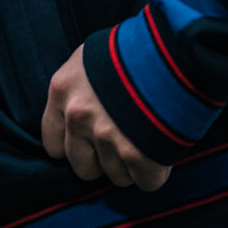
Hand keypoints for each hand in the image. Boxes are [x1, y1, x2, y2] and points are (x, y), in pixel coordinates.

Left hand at [41, 44, 171, 191]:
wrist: (175, 46)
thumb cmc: (135, 46)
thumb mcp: (92, 58)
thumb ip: (80, 89)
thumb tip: (82, 115)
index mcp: (62, 90)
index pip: (53, 144)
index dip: (76, 146)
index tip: (91, 141)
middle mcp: (78, 116)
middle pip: (82, 167)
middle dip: (103, 160)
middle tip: (123, 140)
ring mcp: (106, 136)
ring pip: (116, 176)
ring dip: (132, 164)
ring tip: (146, 136)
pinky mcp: (137, 154)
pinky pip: (145, 182)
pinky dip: (156, 171)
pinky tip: (162, 147)